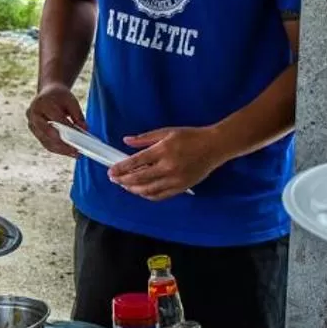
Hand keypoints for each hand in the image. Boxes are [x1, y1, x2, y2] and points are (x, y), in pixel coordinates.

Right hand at [26, 84, 86, 156]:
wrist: (47, 93)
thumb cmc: (60, 97)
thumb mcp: (71, 101)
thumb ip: (78, 114)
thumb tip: (84, 129)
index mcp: (41, 103)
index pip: (56, 118)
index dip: (68, 128)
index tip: (80, 138)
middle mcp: (33, 114)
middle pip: (48, 132)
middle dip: (63, 143)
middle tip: (77, 151)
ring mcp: (31, 124)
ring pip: (46, 141)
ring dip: (61, 149)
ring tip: (75, 153)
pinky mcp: (34, 132)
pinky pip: (45, 143)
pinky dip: (57, 149)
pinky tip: (68, 152)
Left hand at [110, 126, 225, 198]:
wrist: (214, 146)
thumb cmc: (191, 136)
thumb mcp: (167, 132)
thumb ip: (145, 138)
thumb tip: (126, 140)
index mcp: (163, 151)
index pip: (135, 162)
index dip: (121, 168)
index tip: (111, 171)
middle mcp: (167, 167)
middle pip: (139, 178)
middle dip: (123, 180)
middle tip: (114, 180)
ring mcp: (175, 180)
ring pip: (148, 190)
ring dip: (134, 189)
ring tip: (125, 186)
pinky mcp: (181, 187)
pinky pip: (160, 195)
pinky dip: (148, 195)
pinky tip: (141, 192)